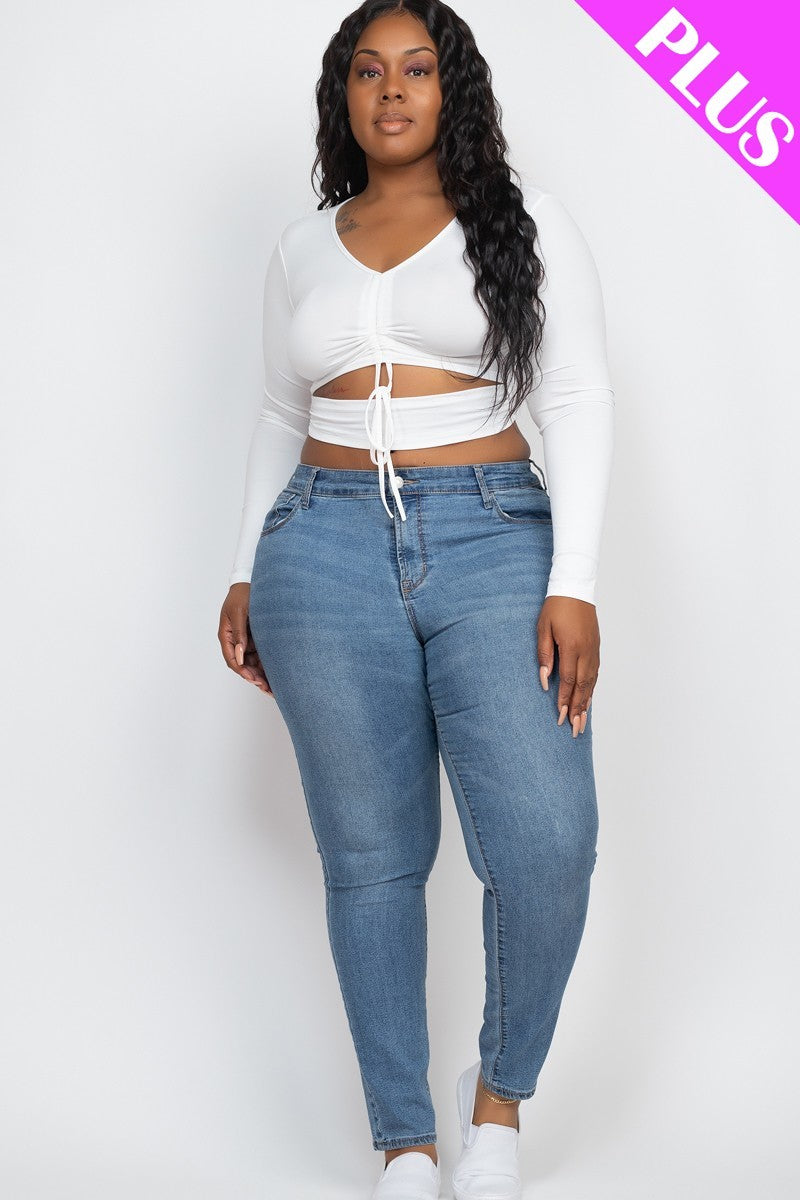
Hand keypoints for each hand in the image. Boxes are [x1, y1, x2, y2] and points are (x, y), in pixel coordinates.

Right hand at [218, 583, 273, 695]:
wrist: (251, 583)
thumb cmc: (242, 595)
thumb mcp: (239, 613)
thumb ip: (239, 634)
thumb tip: (239, 654)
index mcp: (226, 635)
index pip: (232, 659)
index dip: (242, 671)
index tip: (254, 679)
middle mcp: (235, 641)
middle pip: (242, 664)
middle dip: (254, 677)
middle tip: (267, 688)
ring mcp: (245, 640)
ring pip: (251, 662)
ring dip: (261, 674)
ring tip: (273, 686)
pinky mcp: (255, 638)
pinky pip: (260, 655)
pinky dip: (266, 664)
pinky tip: (277, 672)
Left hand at [536, 596, 599, 736]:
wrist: (575, 588)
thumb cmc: (556, 607)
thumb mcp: (543, 628)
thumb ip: (544, 654)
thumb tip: (544, 679)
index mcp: (572, 647)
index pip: (568, 680)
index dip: (564, 700)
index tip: (560, 717)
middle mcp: (586, 651)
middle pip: (583, 686)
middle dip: (578, 709)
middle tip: (574, 729)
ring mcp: (594, 650)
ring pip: (592, 682)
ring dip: (586, 703)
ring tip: (582, 721)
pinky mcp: (597, 647)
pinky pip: (596, 674)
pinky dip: (592, 689)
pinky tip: (588, 699)